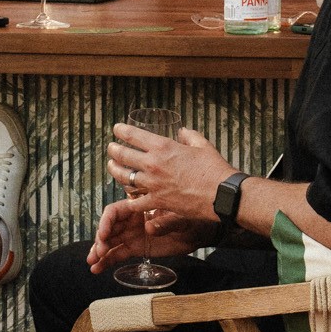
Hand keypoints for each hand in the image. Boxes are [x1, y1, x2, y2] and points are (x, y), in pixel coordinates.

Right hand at [86, 197, 217, 272]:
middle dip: (100, 239)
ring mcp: (132, 234)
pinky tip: (97, 268)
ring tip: (93, 263)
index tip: (103, 235)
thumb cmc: (191, 218)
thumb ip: (166, 222)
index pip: (115, 211)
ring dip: (99, 251)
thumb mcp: (182, 219)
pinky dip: (107, 261)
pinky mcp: (136, 247)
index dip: (106, 222)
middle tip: (99, 252)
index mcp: (139, 206)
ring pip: (110, 242)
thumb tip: (149, 227)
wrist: (200, 232)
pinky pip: (118, 253)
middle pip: (109, 228)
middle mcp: (132, 219)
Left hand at [106, 121, 234, 224]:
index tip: (116, 129)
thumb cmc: (214, 168)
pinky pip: (135, 202)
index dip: (121, 131)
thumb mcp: (202, 145)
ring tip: (112, 167)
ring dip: (115, 171)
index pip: (133, 136)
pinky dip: (130, 199)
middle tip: (110, 148)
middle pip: (123, 156)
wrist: (220, 194)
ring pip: (123, 177)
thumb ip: (189, 136)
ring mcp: (152, 185)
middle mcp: (153, 165)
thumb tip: (182, 131)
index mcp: (163, 147)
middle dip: (113, 150)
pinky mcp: (156, 202)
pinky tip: (127, 196)